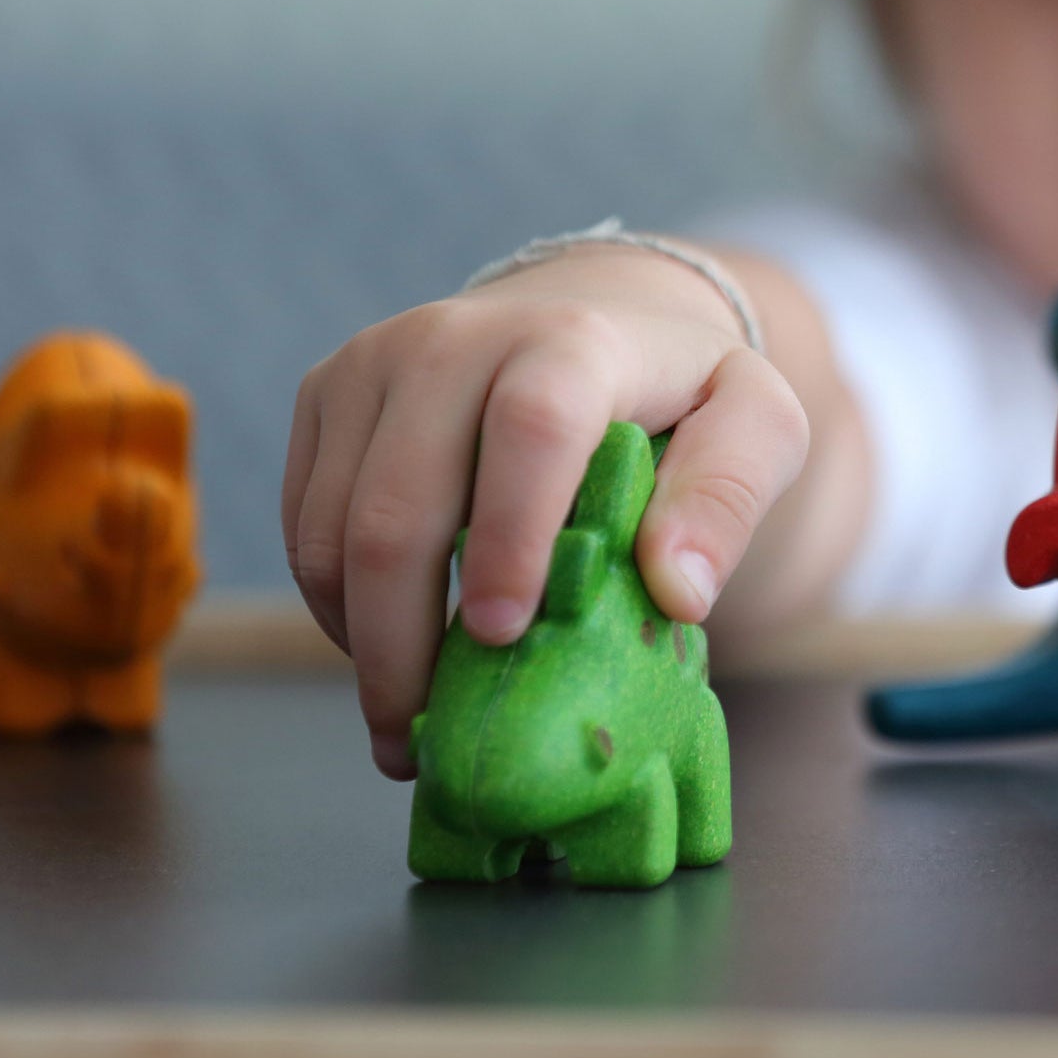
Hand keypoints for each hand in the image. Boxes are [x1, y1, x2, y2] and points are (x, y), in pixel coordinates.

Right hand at [281, 245, 808, 776]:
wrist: (594, 315)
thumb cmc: (679, 393)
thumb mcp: (754, 427)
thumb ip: (730, 497)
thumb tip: (678, 591)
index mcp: (571, 337)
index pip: (530, 428)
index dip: (511, 537)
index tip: (505, 635)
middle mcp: (454, 336)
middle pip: (400, 502)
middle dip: (406, 640)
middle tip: (432, 742)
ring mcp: (376, 361)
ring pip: (332, 527)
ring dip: (361, 644)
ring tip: (406, 721)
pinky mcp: (327, 393)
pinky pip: (303, 525)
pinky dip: (335, 607)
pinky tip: (388, 650)